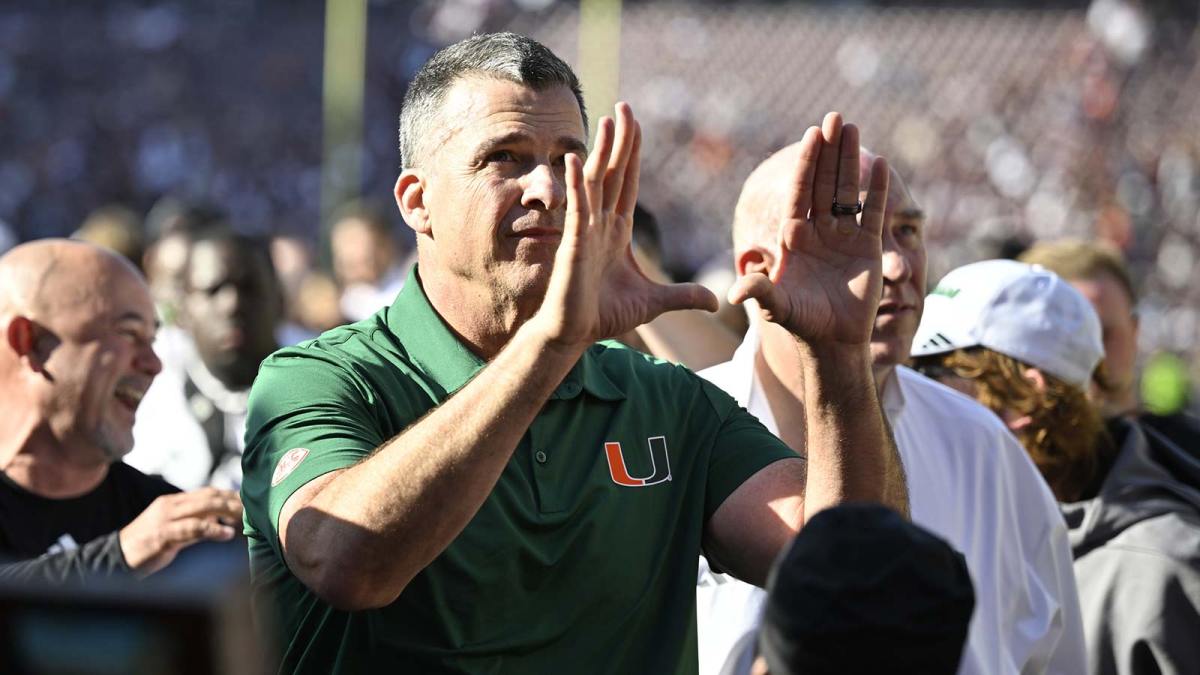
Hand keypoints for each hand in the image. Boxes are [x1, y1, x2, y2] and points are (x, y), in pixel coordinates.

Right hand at [118, 487, 242, 575]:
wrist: (116, 558)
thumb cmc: (146, 547)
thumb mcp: (174, 532)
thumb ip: (195, 525)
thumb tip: (219, 523)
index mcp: (173, 502)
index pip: (207, 492)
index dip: (230, 495)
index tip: (248, 501)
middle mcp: (170, 506)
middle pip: (209, 496)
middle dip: (233, 501)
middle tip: (253, 509)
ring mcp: (166, 518)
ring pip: (204, 507)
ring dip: (228, 512)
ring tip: (245, 519)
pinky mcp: (163, 534)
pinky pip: (193, 528)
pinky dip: (213, 529)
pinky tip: (227, 534)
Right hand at [529, 102, 717, 350]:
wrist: (574, 335)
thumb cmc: (605, 315)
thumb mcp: (655, 302)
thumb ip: (683, 296)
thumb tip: (717, 301)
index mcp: (617, 230)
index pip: (627, 183)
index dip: (632, 154)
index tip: (635, 124)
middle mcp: (600, 224)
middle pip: (612, 173)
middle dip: (619, 141)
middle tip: (624, 106)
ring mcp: (585, 232)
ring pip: (594, 183)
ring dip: (600, 152)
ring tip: (605, 120)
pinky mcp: (573, 245)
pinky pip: (576, 209)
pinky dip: (576, 184)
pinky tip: (575, 159)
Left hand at [728, 113, 889, 348]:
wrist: (833, 342)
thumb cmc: (801, 324)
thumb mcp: (777, 308)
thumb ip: (759, 294)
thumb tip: (734, 294)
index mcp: (793, 238)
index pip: (799, 193)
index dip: (805, 165)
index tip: (810, 136)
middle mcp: (817, 232)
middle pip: (822, 183)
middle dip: (827, 151)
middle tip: (833, 116)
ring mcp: (843, 237)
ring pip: (846, 191)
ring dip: (849, 160)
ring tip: (853, 127)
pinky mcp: (868, 248)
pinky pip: (872, 212)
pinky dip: (876, 190)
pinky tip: (879, 164)